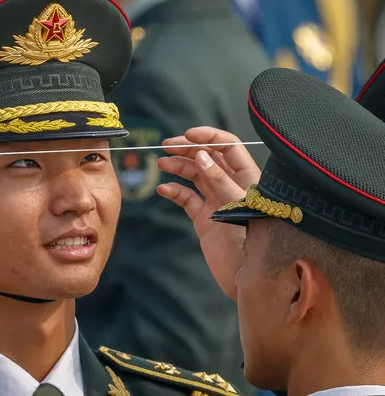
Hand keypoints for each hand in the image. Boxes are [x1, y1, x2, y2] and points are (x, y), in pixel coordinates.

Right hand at [156, 127, 260, 298]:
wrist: (249, 281)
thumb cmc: (256, 244)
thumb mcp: (239, 207)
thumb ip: (220, 181)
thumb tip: (202, 156)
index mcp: (247, 178)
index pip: (228, 146)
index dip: (209, 136)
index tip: (188, 135)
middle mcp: (231, 186)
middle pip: (207, 157)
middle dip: (187, 149)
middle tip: (166, 146)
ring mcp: (216, 202)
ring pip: (195, 175)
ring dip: (178, 167)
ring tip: (161, 164)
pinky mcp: (204, 219)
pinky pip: (187, 199)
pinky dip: (174, 191)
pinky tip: (164, 189)